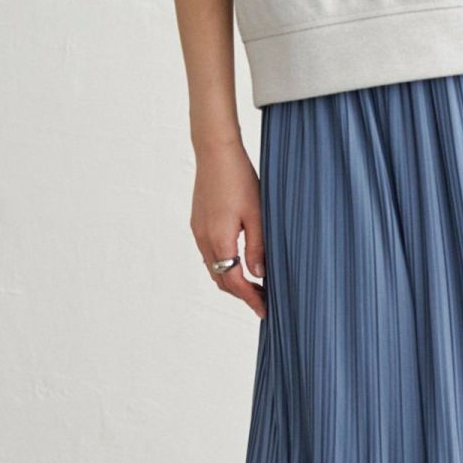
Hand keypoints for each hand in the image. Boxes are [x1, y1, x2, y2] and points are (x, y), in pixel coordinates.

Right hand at [190, 138, 265, 317]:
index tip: (265, 310)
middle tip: (263, 302)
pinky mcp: (198, 224)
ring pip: (213, 269)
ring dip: (232, 281)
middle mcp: (204, 239)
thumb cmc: (240, 179)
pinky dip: (224, 267)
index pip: (235, 282)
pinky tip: (239, 264)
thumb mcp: (257, 215)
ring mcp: (198, 232)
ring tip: (254, 286)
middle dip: (242, 294)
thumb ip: (257, 247)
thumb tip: (258, 275)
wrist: (215, 152)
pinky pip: (209, 255)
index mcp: (220, 240)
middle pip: (221, 280)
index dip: (251, 299)